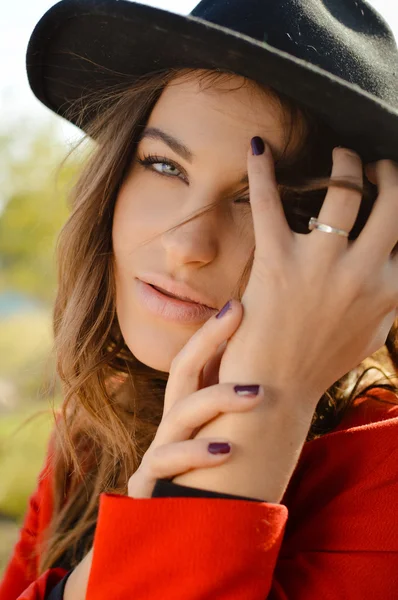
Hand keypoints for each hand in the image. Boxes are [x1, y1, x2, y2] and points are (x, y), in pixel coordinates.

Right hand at [127, 298, 264, 497]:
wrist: (171, 535)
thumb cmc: (204, 485)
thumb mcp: (218, 443)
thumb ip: (231, 411)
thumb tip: (270, 373)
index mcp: (189, 412)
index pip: (196, 361)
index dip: (213, 332)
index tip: (238, 304)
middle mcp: (172, 424)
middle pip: (182, 371)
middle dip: (208, 340)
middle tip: (239, 313)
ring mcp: (159, 452)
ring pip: (180, 414)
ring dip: (218, 398)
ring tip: (257, 394)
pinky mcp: (149, 484)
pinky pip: (166, 462)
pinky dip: (195, 454)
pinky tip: (225, 451)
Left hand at [218, 143, 397, 402]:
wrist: (273, 392)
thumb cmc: (317, 364)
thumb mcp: (369, 334)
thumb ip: (388, 300)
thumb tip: (396, 271)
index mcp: (390, 290)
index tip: (392, 190)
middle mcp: (365, 273)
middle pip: (394, 201)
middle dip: (388, 173)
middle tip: (374, 164)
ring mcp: (322, 265)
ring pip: (346, 189)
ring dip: (344, 164)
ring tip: (338, 158)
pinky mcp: (277, 262)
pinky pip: (270, 203)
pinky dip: (263, 170)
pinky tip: (258, 146)